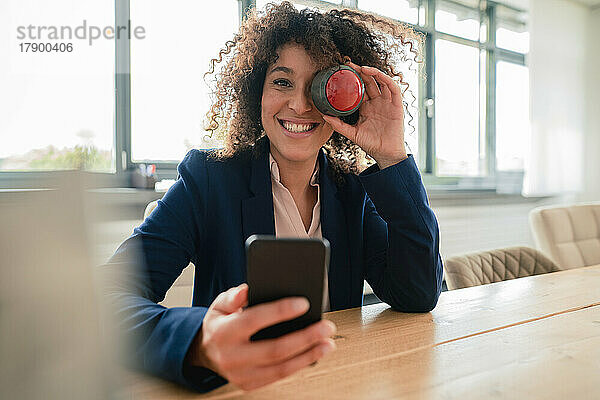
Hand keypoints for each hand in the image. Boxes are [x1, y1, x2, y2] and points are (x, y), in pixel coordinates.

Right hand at [186, 284, 336, 390]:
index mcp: (223, 332)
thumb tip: (248, 289)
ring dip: (309, 355)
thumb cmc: (220, 324)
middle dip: (305, 337)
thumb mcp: (220, 304)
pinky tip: (314, 354)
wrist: (205, 352)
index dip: (281, 311)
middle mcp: (231, 357)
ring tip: (328, 343)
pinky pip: (279, 376)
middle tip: (327, 327)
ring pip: (281, 368)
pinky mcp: (249, 384)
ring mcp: (240, 375)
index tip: (304, 303)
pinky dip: (300, 365)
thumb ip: (234, 296)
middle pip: (275, 349)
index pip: (255, 320)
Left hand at [322, 62, 407, 168]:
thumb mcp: (352, 133)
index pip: (359, 88)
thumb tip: (324, 116)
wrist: (385, 154)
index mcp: (366, 107)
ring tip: (362, 69)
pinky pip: (394, 89)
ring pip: (382, 81)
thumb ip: (339, 125)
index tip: (342, 72)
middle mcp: (376, 102)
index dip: (352, 79)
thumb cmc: (371, 144)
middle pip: (369, 81)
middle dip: (360, 71)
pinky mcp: (396, 105)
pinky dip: (387, 80)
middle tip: (349, 65)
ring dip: (373, 73)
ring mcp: (387, 103)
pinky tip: (378, 76)